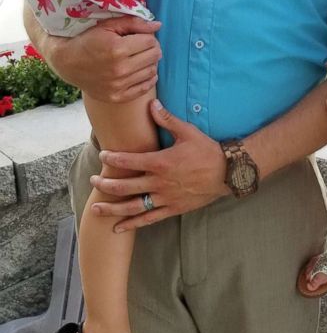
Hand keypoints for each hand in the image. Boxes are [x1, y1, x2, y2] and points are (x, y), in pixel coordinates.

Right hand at [45, 15, 160, 101]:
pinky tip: (140, 71)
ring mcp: (119, 85)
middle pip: (154, 56)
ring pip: (152, 72)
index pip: (151, 41)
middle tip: (142, 46)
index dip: (149, 36)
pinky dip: (147, 79)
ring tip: (139, 58)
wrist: (67, 63)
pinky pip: (145, 88)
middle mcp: (120, 69)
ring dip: (149, 63)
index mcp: (117, 49)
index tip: (141, 36)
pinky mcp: (117, 97)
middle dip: (152, 48)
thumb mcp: (107, 25)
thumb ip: (134, 23)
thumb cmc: (88, 40)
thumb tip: (158, 25)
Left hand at [90, 100, 228, 229]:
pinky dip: (132, 224)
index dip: (112, 159)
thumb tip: (151, 104)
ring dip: (112, 208)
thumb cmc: (207, 150)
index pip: (128, 161)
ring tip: (96, 209)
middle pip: (125, 186)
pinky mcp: (172, 209)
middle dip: (105, 185)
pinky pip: (149, 219)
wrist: (227, 172)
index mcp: (160, 162)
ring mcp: (165, 198)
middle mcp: (159, 182)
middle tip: (93, 182)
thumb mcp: (188, 132)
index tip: (103, 156)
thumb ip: (167, 120)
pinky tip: (118, 228)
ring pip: (132, 206)